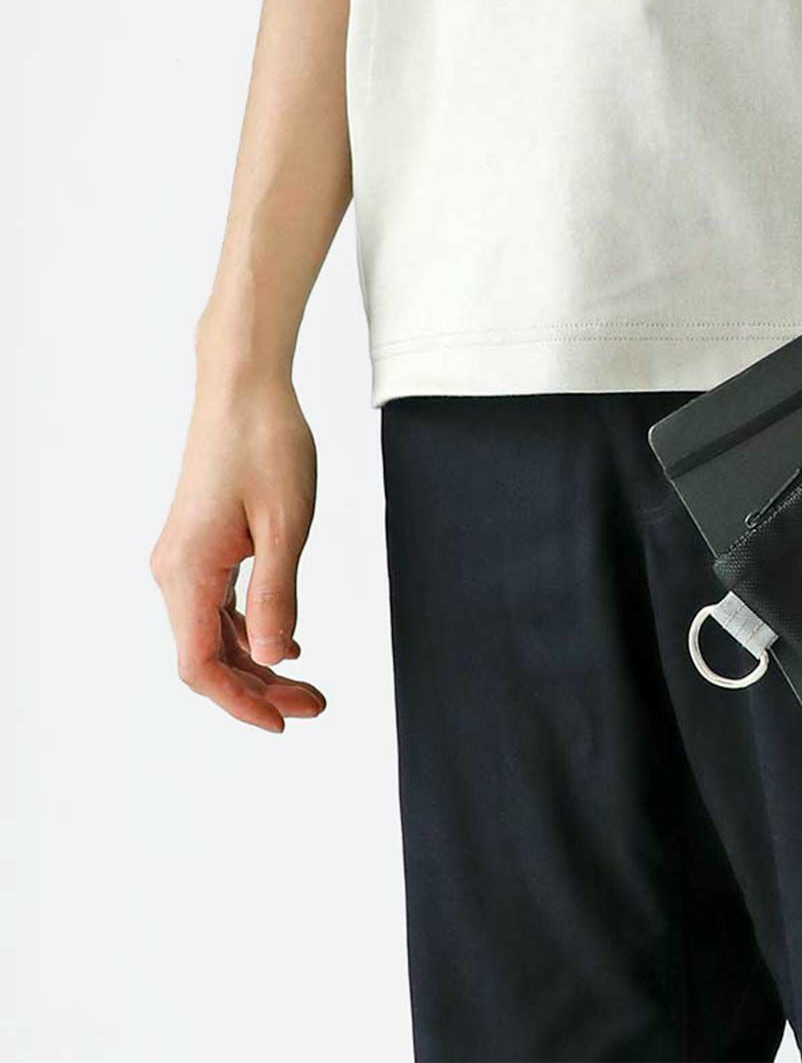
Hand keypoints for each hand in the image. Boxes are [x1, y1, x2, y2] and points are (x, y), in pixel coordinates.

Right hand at [151, 373, 325, 729]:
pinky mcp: (200, 545)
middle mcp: (175, 571)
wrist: (245, 390)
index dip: (240, 702)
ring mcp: (185, 558)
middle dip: (259, 689)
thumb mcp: (286, 525)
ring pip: (214, 634)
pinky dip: (251, 631)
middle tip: (315, 706)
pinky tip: (287, 642)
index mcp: (188, 571)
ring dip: (257, 663)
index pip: (201, 665)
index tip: (283, 723)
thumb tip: (273, 658)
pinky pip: (219, 606)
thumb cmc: (268, 446)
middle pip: (208, 656)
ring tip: (308, 686)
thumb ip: (277, 595)